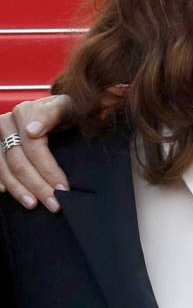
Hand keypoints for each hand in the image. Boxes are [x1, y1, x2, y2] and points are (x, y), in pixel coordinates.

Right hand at [0, 96, 70, 211]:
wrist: (54, 109)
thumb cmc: (65, 109)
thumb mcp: (67, 106)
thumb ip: (53, 114)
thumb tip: (32, 131)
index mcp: (25, 112)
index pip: (35, 148)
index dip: (49, 170)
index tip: (63, 188)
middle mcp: (6, 123)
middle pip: (20, 161)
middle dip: (39, 186)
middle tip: (55, 204)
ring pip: (5, 168)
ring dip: (19, 190)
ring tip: (34, 204)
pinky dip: (1, 182)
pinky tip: (9, 192)